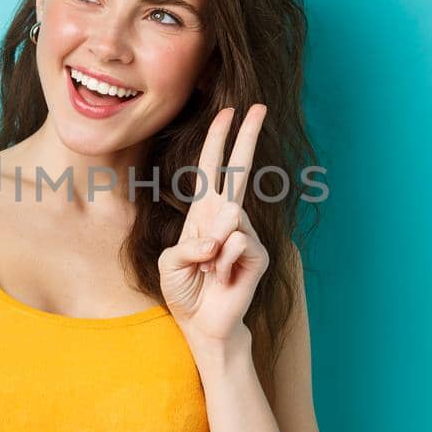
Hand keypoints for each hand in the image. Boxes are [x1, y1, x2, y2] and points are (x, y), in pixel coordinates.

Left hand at [158, 104, 269, 348]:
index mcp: (204, 213)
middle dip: (248, 138)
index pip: (213, 170)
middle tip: (260, 107)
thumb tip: (228, 228)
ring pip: (230, 216)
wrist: (202, 324)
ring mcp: (246, 234)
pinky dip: (222, 262)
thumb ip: (191, 243)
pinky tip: (223, 277)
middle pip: (240, 170)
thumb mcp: (171, 263)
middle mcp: (227, 218)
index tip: (230, 113)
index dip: (219, 141)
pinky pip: (237, 243)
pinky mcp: (258, 254)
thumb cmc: (185, 291)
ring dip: (209, 248)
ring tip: (209, 270)